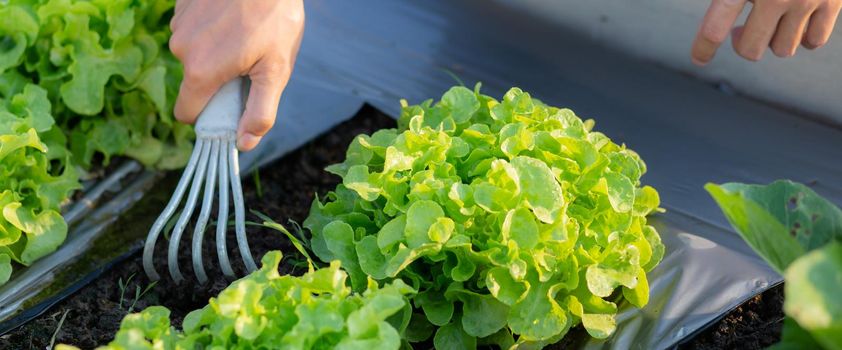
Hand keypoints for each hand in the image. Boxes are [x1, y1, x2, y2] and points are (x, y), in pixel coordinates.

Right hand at [169, 0, 304, 150]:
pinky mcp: (181, 5)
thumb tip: (244, 143)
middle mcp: (181, 48)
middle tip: (248, 61)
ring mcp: (178, 24)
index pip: (186, 113)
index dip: (208, 115)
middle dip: (218, 79)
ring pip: (193, 54)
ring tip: (243, 34)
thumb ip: (260, 112)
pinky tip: (232, 17)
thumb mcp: (275, 70)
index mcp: (201, 71)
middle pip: (194, 82)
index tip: (229, 105)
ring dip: (215, 52)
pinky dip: (210, 30)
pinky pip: (192, 30)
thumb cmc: (275, 17)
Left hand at [691, 0, 840, 64]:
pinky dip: (802, 38)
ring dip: (771, 41)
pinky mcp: (833, 0)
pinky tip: (793, 23)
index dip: (703, 47)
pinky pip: (814, 41)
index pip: (715, 27)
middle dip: (742, 44)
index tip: (699, 59)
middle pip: (751, 49)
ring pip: (783, 49)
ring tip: (768, 23)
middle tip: (739, 32)